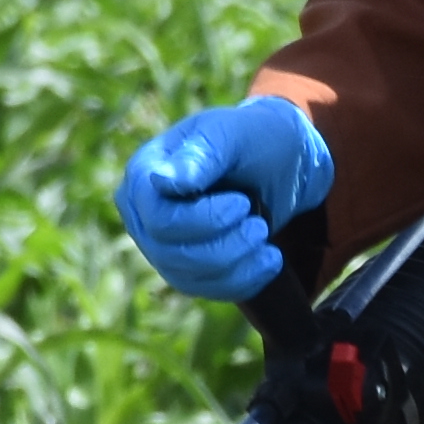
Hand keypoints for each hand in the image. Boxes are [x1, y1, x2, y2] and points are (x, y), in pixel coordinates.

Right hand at [114, 98, 331, 303]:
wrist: (281, 162)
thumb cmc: (253, 138)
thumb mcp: (232, 134)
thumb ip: (200, 155)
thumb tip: (161, 182)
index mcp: (143, 173)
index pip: (158, 218)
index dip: (203, 220)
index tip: (242, 204)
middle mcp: (141, 213)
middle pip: (170, 252)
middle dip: (224, 245)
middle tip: (259, 225)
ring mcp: (160, 244)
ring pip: (188, 276)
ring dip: (236, 263)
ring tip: (266, 238)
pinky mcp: (186, 269)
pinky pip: (208, 289)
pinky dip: (244, 279)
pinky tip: (270, 260)